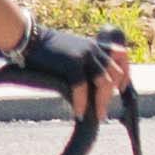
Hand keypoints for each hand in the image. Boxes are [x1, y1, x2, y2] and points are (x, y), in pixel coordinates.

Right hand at [16, 22, 133, 118]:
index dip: (125, 74)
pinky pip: (82, 87)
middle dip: (111, 95)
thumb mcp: (71, 51)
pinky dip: (81, 102)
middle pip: (114, 74)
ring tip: (98, 116)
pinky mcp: (72, 63)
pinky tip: (78, 114)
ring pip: (104, 82)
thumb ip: (83, 62)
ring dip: (102, 102)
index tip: (122, 89)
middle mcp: (93, 49)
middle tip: (103, 112)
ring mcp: (84, 55)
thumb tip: (89, 83)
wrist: (29, 38)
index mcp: (94, 45)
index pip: (122, 56)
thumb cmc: (45, 49)